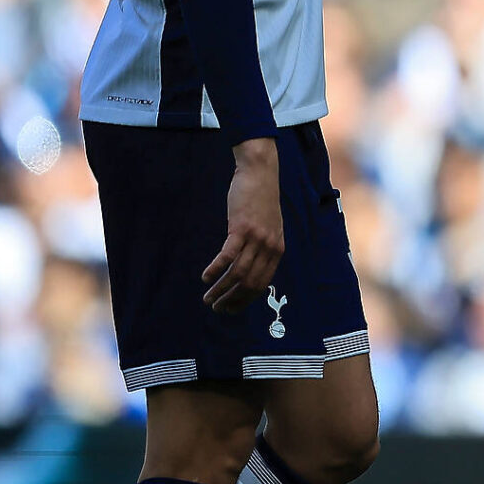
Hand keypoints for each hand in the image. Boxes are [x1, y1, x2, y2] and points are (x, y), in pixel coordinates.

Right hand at [202, 137, 283, 312]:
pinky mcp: (242, 228)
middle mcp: (270, 247)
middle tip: (215, 307)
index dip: (245, 300)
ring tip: (207, 297)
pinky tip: (205, 277)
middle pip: (250, 283)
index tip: (230, 309)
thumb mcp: (268, 227)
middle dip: (231, 299)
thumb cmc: (260, 201)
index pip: (262, 284)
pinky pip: (227, 256)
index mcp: (277, 249)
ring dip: (220, 289)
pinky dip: (215, 270)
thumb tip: (248, 268)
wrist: (260, 174)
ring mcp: (257, 238)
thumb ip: (262, 247)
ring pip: (238, 274)